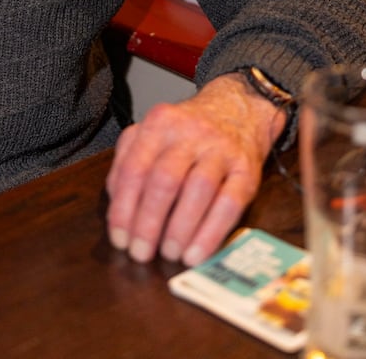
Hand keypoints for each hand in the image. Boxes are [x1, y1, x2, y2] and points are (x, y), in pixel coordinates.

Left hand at [105, 72, 286, 267]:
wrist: (237, 110)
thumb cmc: (187, 133)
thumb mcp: (152, 135)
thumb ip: (129, 163)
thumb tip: (118, 207)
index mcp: (159, 124)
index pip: (135, 168)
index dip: (124, 209)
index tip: (120, 240)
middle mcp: (190, 132)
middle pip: (164, 180)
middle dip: (149, 223)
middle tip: (141, 254)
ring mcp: (220, 149)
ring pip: (198, 190)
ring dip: (180, 229)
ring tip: (169, 255)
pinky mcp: (247, 169)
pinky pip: (230, 204)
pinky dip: (211, 233)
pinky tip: (197, 254)